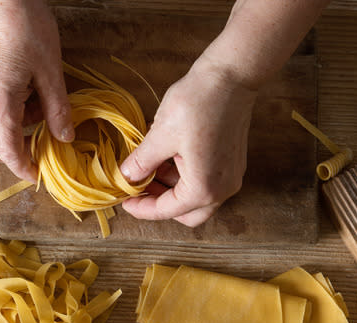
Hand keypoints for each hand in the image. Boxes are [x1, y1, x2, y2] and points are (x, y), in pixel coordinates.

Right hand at [0, 0, 73, 181]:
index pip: (8, 152)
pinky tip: (24, 91)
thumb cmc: (26, 27)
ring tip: (38, 104)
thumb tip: (65, 137)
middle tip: (38, 147)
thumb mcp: (50, 70)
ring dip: (10, 129)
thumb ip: (57, 108)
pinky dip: (2, 112)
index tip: (38, 176)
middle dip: (11, 154)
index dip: (24, 168)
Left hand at [119, 59, 256, 226]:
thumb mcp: (160, 135)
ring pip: (196, 197)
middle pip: (187, 213)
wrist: (231, 76)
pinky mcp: (232, 162)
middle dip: (160, 203)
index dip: (141, 207)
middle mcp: (223, 189)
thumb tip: (127, 177)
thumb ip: (142, 163)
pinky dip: (184, 176)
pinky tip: (166, 156)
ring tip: (149, 165)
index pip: (166, 210)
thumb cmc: (197, 103)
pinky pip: (206, 181)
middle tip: (138, 186)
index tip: (123, 200)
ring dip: (171, 188)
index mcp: (204, 188)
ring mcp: (231, 176)